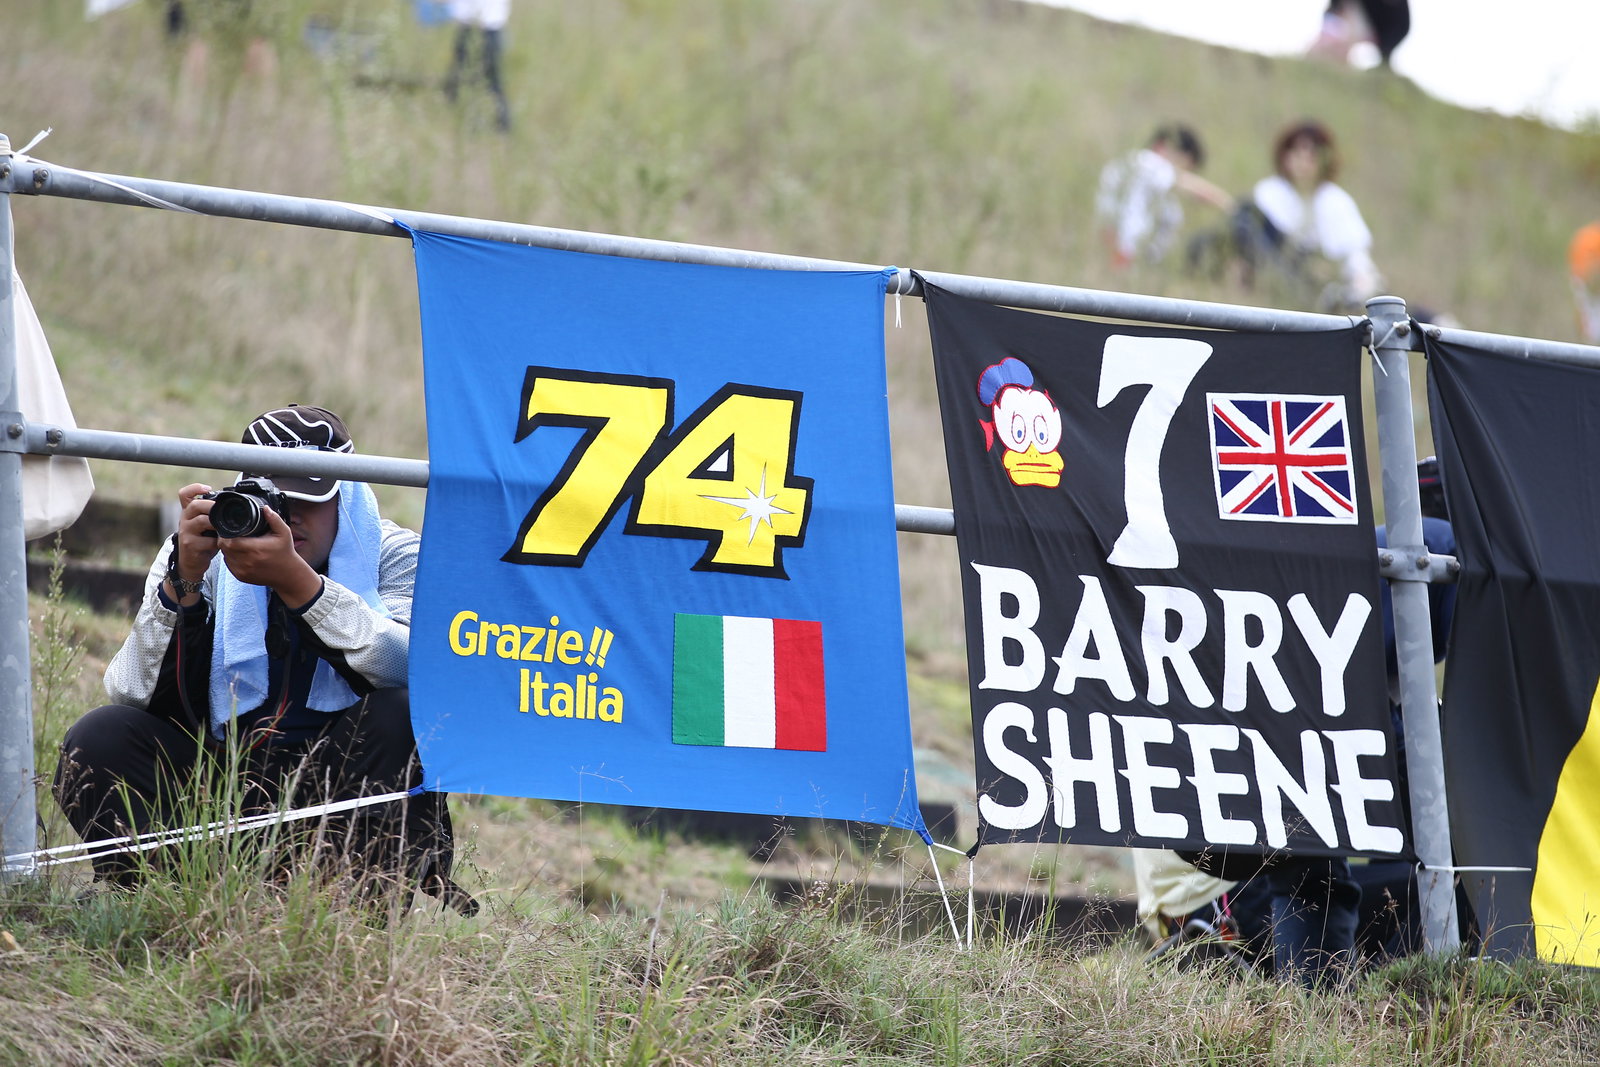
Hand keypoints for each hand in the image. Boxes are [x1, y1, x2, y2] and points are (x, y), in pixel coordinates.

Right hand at [169, 483, 220, 598]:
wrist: (191, 563)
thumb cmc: (203, 541)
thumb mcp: (206, 526)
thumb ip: (214, 515)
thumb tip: (236, 505)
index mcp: (189, 512)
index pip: (184, 494)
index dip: (195, 488)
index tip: (208, 488)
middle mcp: (185, 520)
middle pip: (194, 505)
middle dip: (211, 505)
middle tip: (223, 510)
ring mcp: (186, 532)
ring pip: (201, 521)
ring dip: (217, 524)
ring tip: (225, 528)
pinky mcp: (190, 545)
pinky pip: (207, 540)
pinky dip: (218, 542)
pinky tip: (222, 543)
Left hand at [217, 507, 323, 609]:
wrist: (288, 575)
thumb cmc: (285, 553)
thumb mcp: (284, 533)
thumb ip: (274, 519)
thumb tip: (265, 508)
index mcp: (256, 549)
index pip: (230, 541)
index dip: (226, 534)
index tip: (231, 528)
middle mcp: (248, 561)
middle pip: (224, 548)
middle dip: (225, 539)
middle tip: (231, 534)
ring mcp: (243, 570)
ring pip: (225, 556)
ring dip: (227, 548)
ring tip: (235, 542)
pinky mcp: (241, 576)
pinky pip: (228, 564)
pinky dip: (230, 557)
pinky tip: (238, 553)